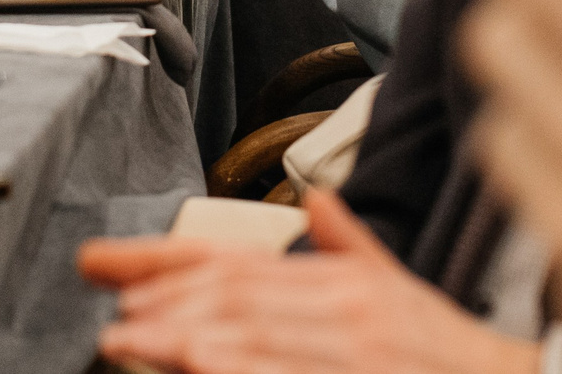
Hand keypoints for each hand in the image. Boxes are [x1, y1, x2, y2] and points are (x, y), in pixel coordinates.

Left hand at [87, 191, 537, 373]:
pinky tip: (197, 365)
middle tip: (112, 303)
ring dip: (180, 333)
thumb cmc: (453, 358)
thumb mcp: (404, 295)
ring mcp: (354, 350)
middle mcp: (347, 308)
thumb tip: (320, 204)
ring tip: (126, 338)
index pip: (239, 259)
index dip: (166, 258)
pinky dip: (236, 367)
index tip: (108, 266)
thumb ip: (354, 252)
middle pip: (235, 291)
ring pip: (250, 331)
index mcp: (348, 282)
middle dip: (164, 296)